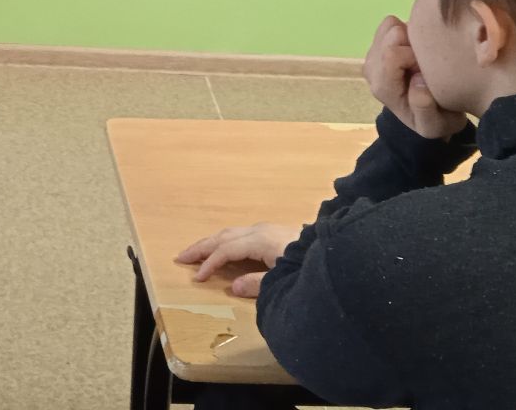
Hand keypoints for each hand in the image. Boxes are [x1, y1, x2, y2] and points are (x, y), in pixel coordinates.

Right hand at [175, 222, 300, 297]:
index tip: (196, 278)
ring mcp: (266, 229)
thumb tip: (231, 286)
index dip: (209, 264)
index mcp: (259, 240)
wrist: (335, 252)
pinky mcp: (273, 232)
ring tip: (196, 252)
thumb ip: (256, 283)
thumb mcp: (282, 279)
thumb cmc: (306, 266)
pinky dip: (225, 241)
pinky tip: (224, 248)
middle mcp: (259, 231)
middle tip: (181, 257)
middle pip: (223, 236)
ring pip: (231, 232)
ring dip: (211, 242)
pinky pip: (240, 234)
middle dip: (201, 247)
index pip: (226, 251)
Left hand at [363, 15, 467, 140]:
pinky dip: (408, 30)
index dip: (416, 56)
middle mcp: (372, 68)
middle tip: (427, 62)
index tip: (429, 70)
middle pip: (391, 35)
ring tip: (422, 56)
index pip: (392, 55)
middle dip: (414, 43)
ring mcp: (373, 54)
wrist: (430, 114)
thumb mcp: (436, 124)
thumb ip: (424, 108)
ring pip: (390, 25)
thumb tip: (418, 81)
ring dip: (410, 35)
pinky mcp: (380, 43)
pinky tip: (417, 48)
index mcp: (383, 87)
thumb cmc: (437, 119)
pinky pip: (392, 23)